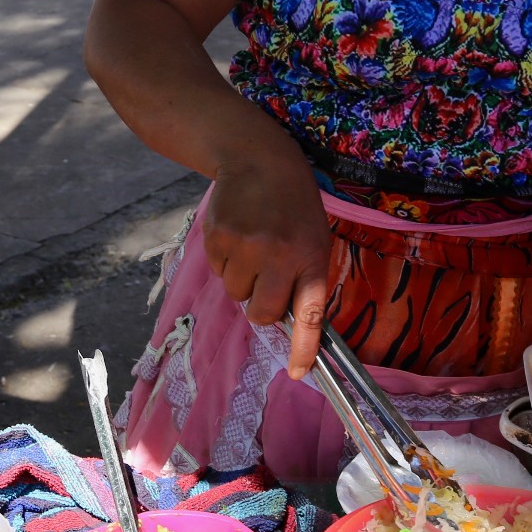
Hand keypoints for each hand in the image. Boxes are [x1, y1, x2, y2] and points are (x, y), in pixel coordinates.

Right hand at [200, 150, 332, 379]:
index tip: (298, 373)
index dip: (302, 348)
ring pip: (236, 294)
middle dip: (262, 306)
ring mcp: (245, 248)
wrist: (257, 158)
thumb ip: (303, 277)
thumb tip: (284, 321)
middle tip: (266, 280)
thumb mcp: (314, 237)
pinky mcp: (217, 239)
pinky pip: (219, 272)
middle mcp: (278, 256)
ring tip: (253, 244)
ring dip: (243, 279)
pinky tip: (238, 234)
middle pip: (261, 313)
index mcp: (310, 258)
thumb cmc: (293, 205)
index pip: (308, 314)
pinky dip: (226, 261)